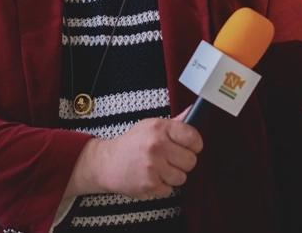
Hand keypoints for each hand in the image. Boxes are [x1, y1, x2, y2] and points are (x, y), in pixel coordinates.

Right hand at [67, 107, 202, 199]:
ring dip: (173, 176)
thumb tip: (194, 111)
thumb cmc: (132, 144)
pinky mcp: (149, 185)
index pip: (193, 137)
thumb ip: (175, 123)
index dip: (195, 144)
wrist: (107, 163)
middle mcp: (156, 146)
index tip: (190, 147)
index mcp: (159, 128)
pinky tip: (151, 178)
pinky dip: (162, 187)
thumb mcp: (151, 127)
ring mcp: (153, 167)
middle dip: (183, 162)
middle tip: (171, 159)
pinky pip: (170, 190)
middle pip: (191, 161)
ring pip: (182, 177)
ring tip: (159, 169)